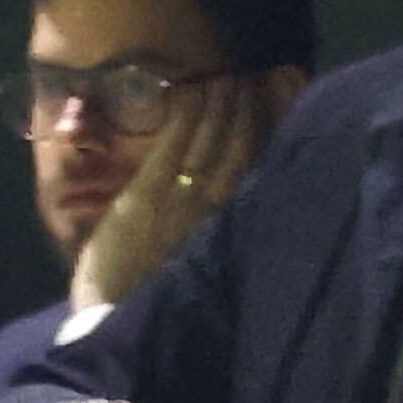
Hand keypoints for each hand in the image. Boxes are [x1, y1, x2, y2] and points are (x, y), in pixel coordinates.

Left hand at [69, 81, 261, 311]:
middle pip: (237, 146)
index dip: (269, 127)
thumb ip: (226, 227)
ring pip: (207, 141)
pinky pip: (170, 148)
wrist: (121, 326)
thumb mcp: (209, 264)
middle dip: (247, 109)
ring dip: (219, 106)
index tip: (282, 100)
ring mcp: (179, 199)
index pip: (255, 163)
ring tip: (229, 78)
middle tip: (256, 75)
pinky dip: (184, 118)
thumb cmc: (164, 302)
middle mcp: (215, 206)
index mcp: (232, 222)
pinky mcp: (143, 197)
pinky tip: (193, 93)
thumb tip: (252, 199)